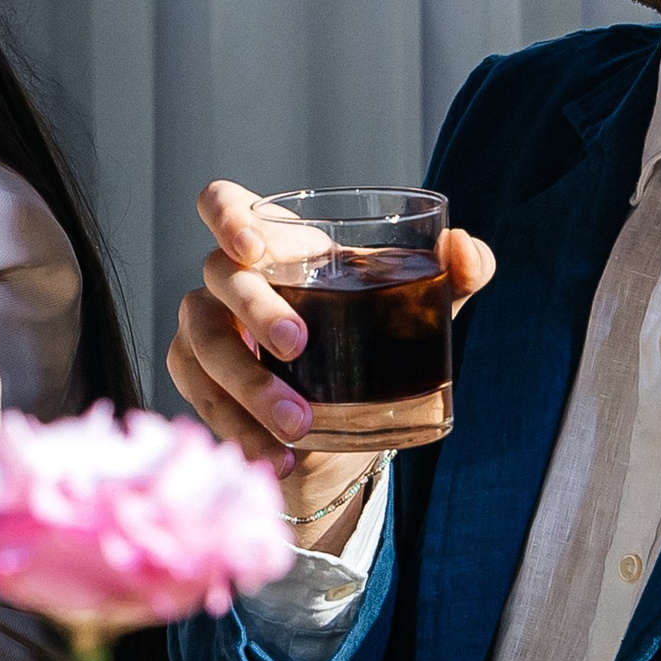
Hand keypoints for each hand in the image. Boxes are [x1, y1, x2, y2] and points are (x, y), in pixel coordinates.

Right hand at [168, 183, 495, 512]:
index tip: (253, 249)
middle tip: (298, 348)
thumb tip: (465, 249)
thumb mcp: (415, 313)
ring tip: (298, 425)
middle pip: (219, 274)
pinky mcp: (196, 379)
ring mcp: (207, 328)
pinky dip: (239, 430)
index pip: (224, 203)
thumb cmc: (373, 346)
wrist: (346, 432)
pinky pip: (201, 397)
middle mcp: (230, 280)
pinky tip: (277, 457)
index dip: (226, 215)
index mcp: (279, 246)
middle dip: (256, 310)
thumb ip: (452, 278)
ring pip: (203, 341)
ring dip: (248, 384)